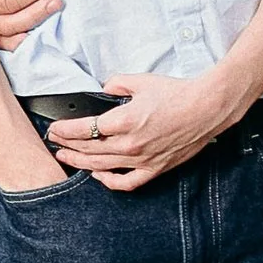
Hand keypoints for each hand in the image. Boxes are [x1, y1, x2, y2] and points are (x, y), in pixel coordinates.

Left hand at [47, 71, 234, 191]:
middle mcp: (130, 143)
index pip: (84, 129)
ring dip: (80, 162)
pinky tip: (98, 176)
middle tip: (55, 142)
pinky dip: (108, 182)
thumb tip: (104, 90)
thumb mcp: (142, 81)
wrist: (207, 108)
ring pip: (101, 166)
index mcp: (124, 120)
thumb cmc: (178, 94)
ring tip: (66, 157)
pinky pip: (126, 182)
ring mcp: (142, 159)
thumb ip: (116, 83)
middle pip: (88, 149)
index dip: (64, 130)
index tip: (54, 129)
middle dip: (67, 146)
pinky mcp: (154, 168)